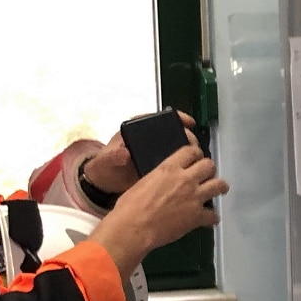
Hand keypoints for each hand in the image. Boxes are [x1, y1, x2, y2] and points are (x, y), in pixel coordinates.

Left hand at [82, 112, 199, 194]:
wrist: (105, 182)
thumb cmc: (105, 166)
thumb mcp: (107, 159)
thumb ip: (115, 156)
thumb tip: (124, 153)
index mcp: (138, 128)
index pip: (161, 117)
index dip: (177, 118)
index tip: (188, 122)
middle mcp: (150, 136)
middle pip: (174, 131)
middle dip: (186, 136)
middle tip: (193, 146)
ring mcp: (157, 150)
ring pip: (179, 145)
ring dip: (189, 150)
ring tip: (195, 157)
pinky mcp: (161, 164)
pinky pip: (177, 161)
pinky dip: (185, 163)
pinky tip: (192, 168)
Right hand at [89, 145, 227, 278]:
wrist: (133, 227)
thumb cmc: (130, 205)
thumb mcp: (145, 181)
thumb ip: (160, 177)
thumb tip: (164, 181)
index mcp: (169, 168)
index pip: (191, 151)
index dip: (195, 154)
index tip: (195, 160)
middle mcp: (186, 179)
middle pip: (209, 165)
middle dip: (209, 170)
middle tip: (206, 176)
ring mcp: (194, 197)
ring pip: (219, 185)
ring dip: (220, 187)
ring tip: (219, 190)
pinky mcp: (197, 217)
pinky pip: (213, 215)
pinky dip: (212, 218)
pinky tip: (210, 219)